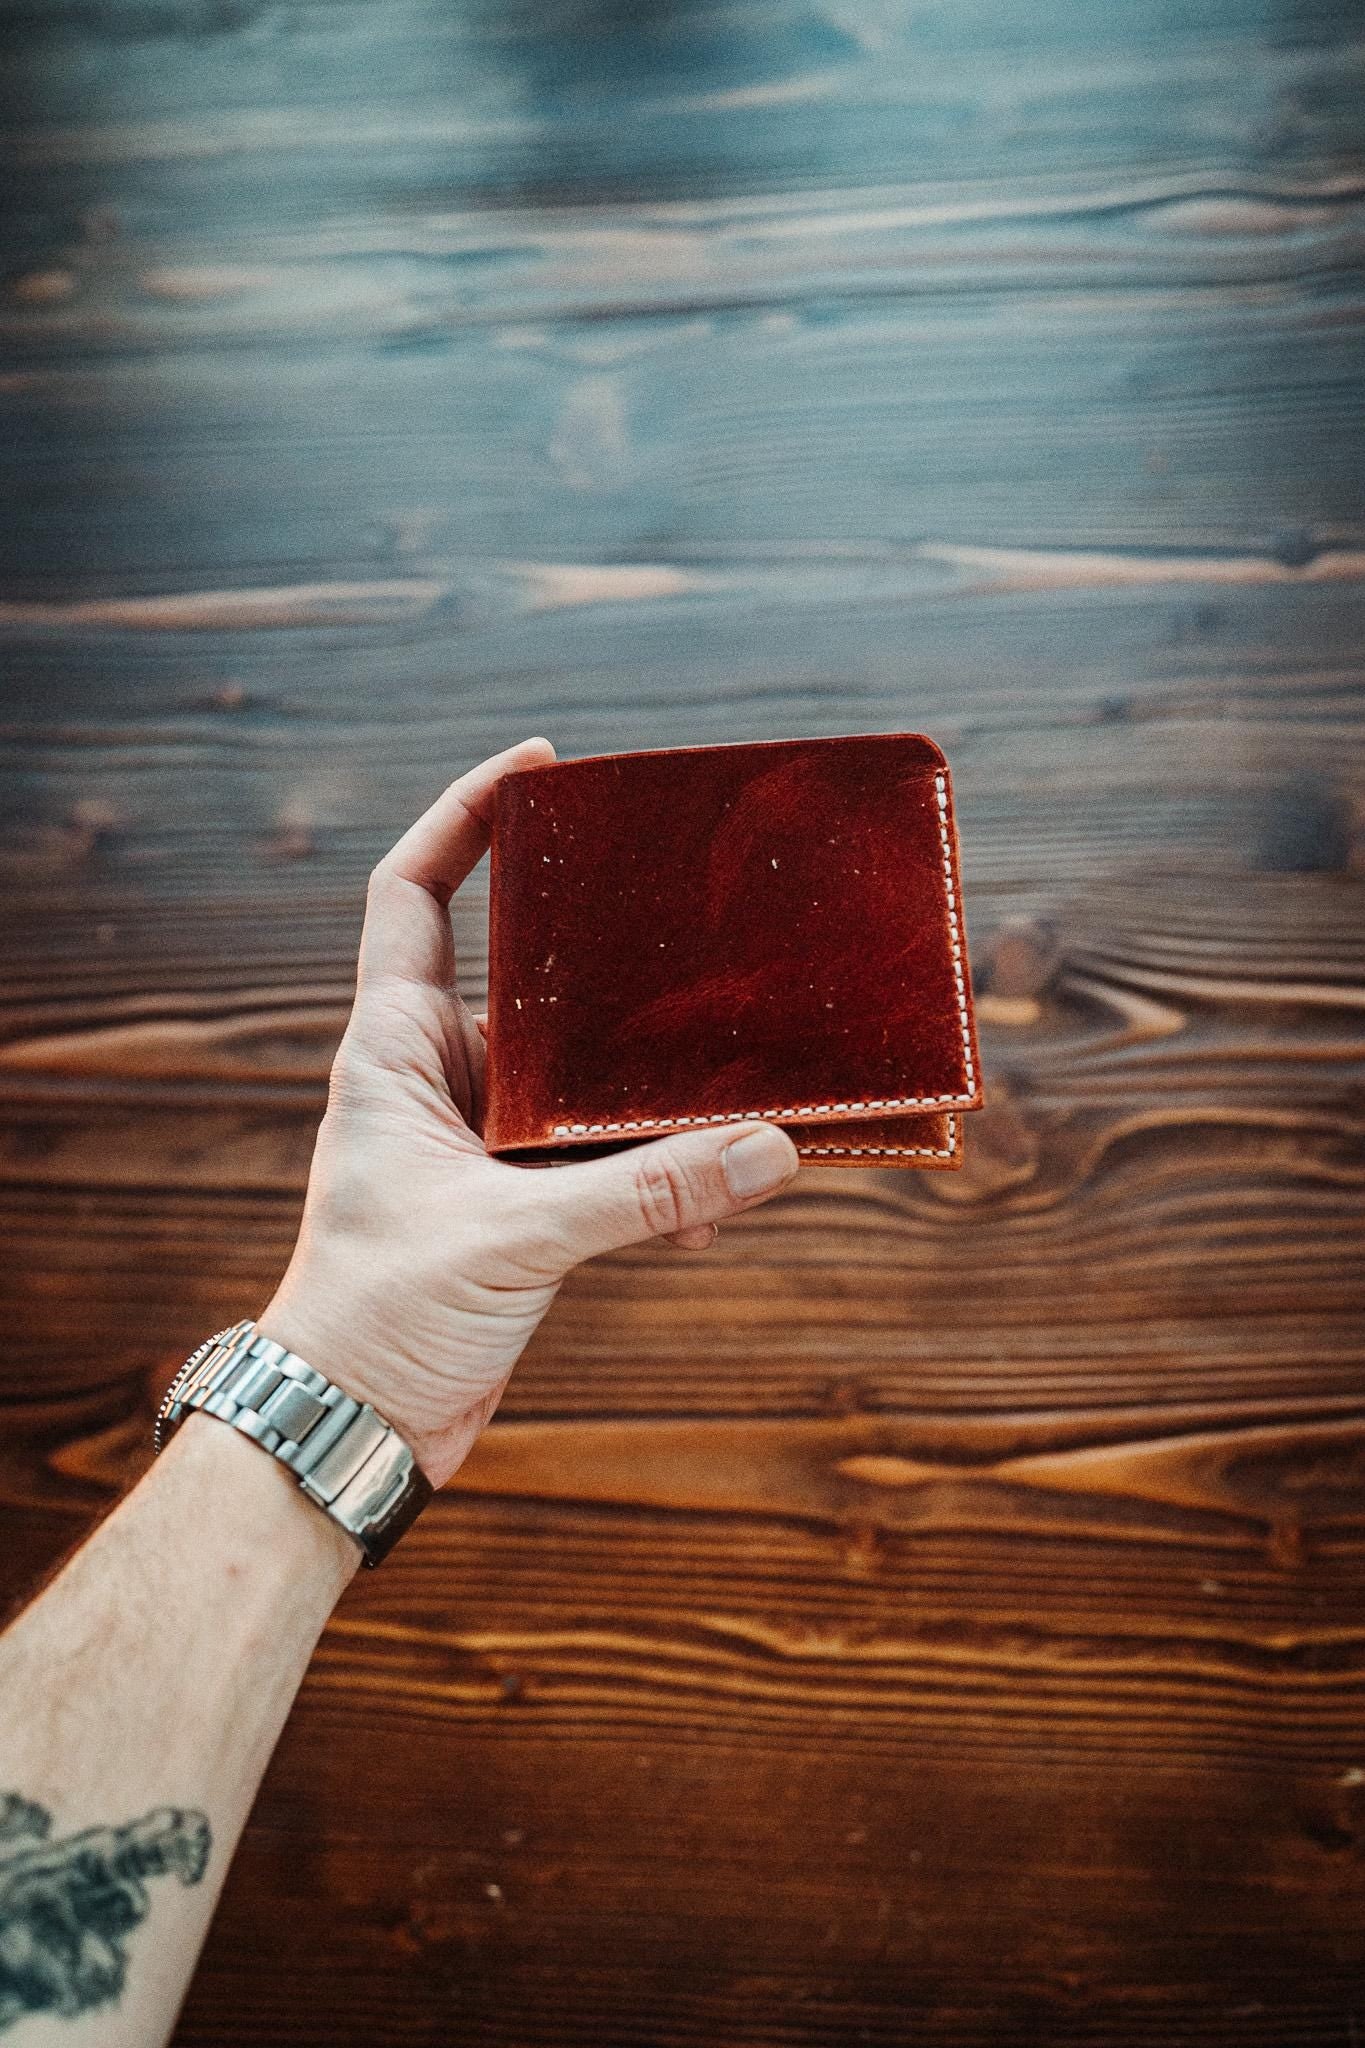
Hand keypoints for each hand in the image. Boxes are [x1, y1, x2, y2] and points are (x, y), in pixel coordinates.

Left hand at [260, 739, 799, 1486]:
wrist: (349, 1429)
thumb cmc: (376, 1320)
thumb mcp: (510, 1240)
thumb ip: (639, 1192)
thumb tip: (768, 1148)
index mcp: (394, 1049)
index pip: (414, 892)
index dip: (464, 815)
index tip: (540, 767)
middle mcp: (439, 1077)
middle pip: (525, 972)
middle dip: (605, 945)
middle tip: (688, 908)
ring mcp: (481, 1139)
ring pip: (580, 1074)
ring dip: (649, 1078)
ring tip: (737, 1066)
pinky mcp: (517, 1203)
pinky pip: (603, 1157)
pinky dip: (658, 1171)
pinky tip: (716, 1200)